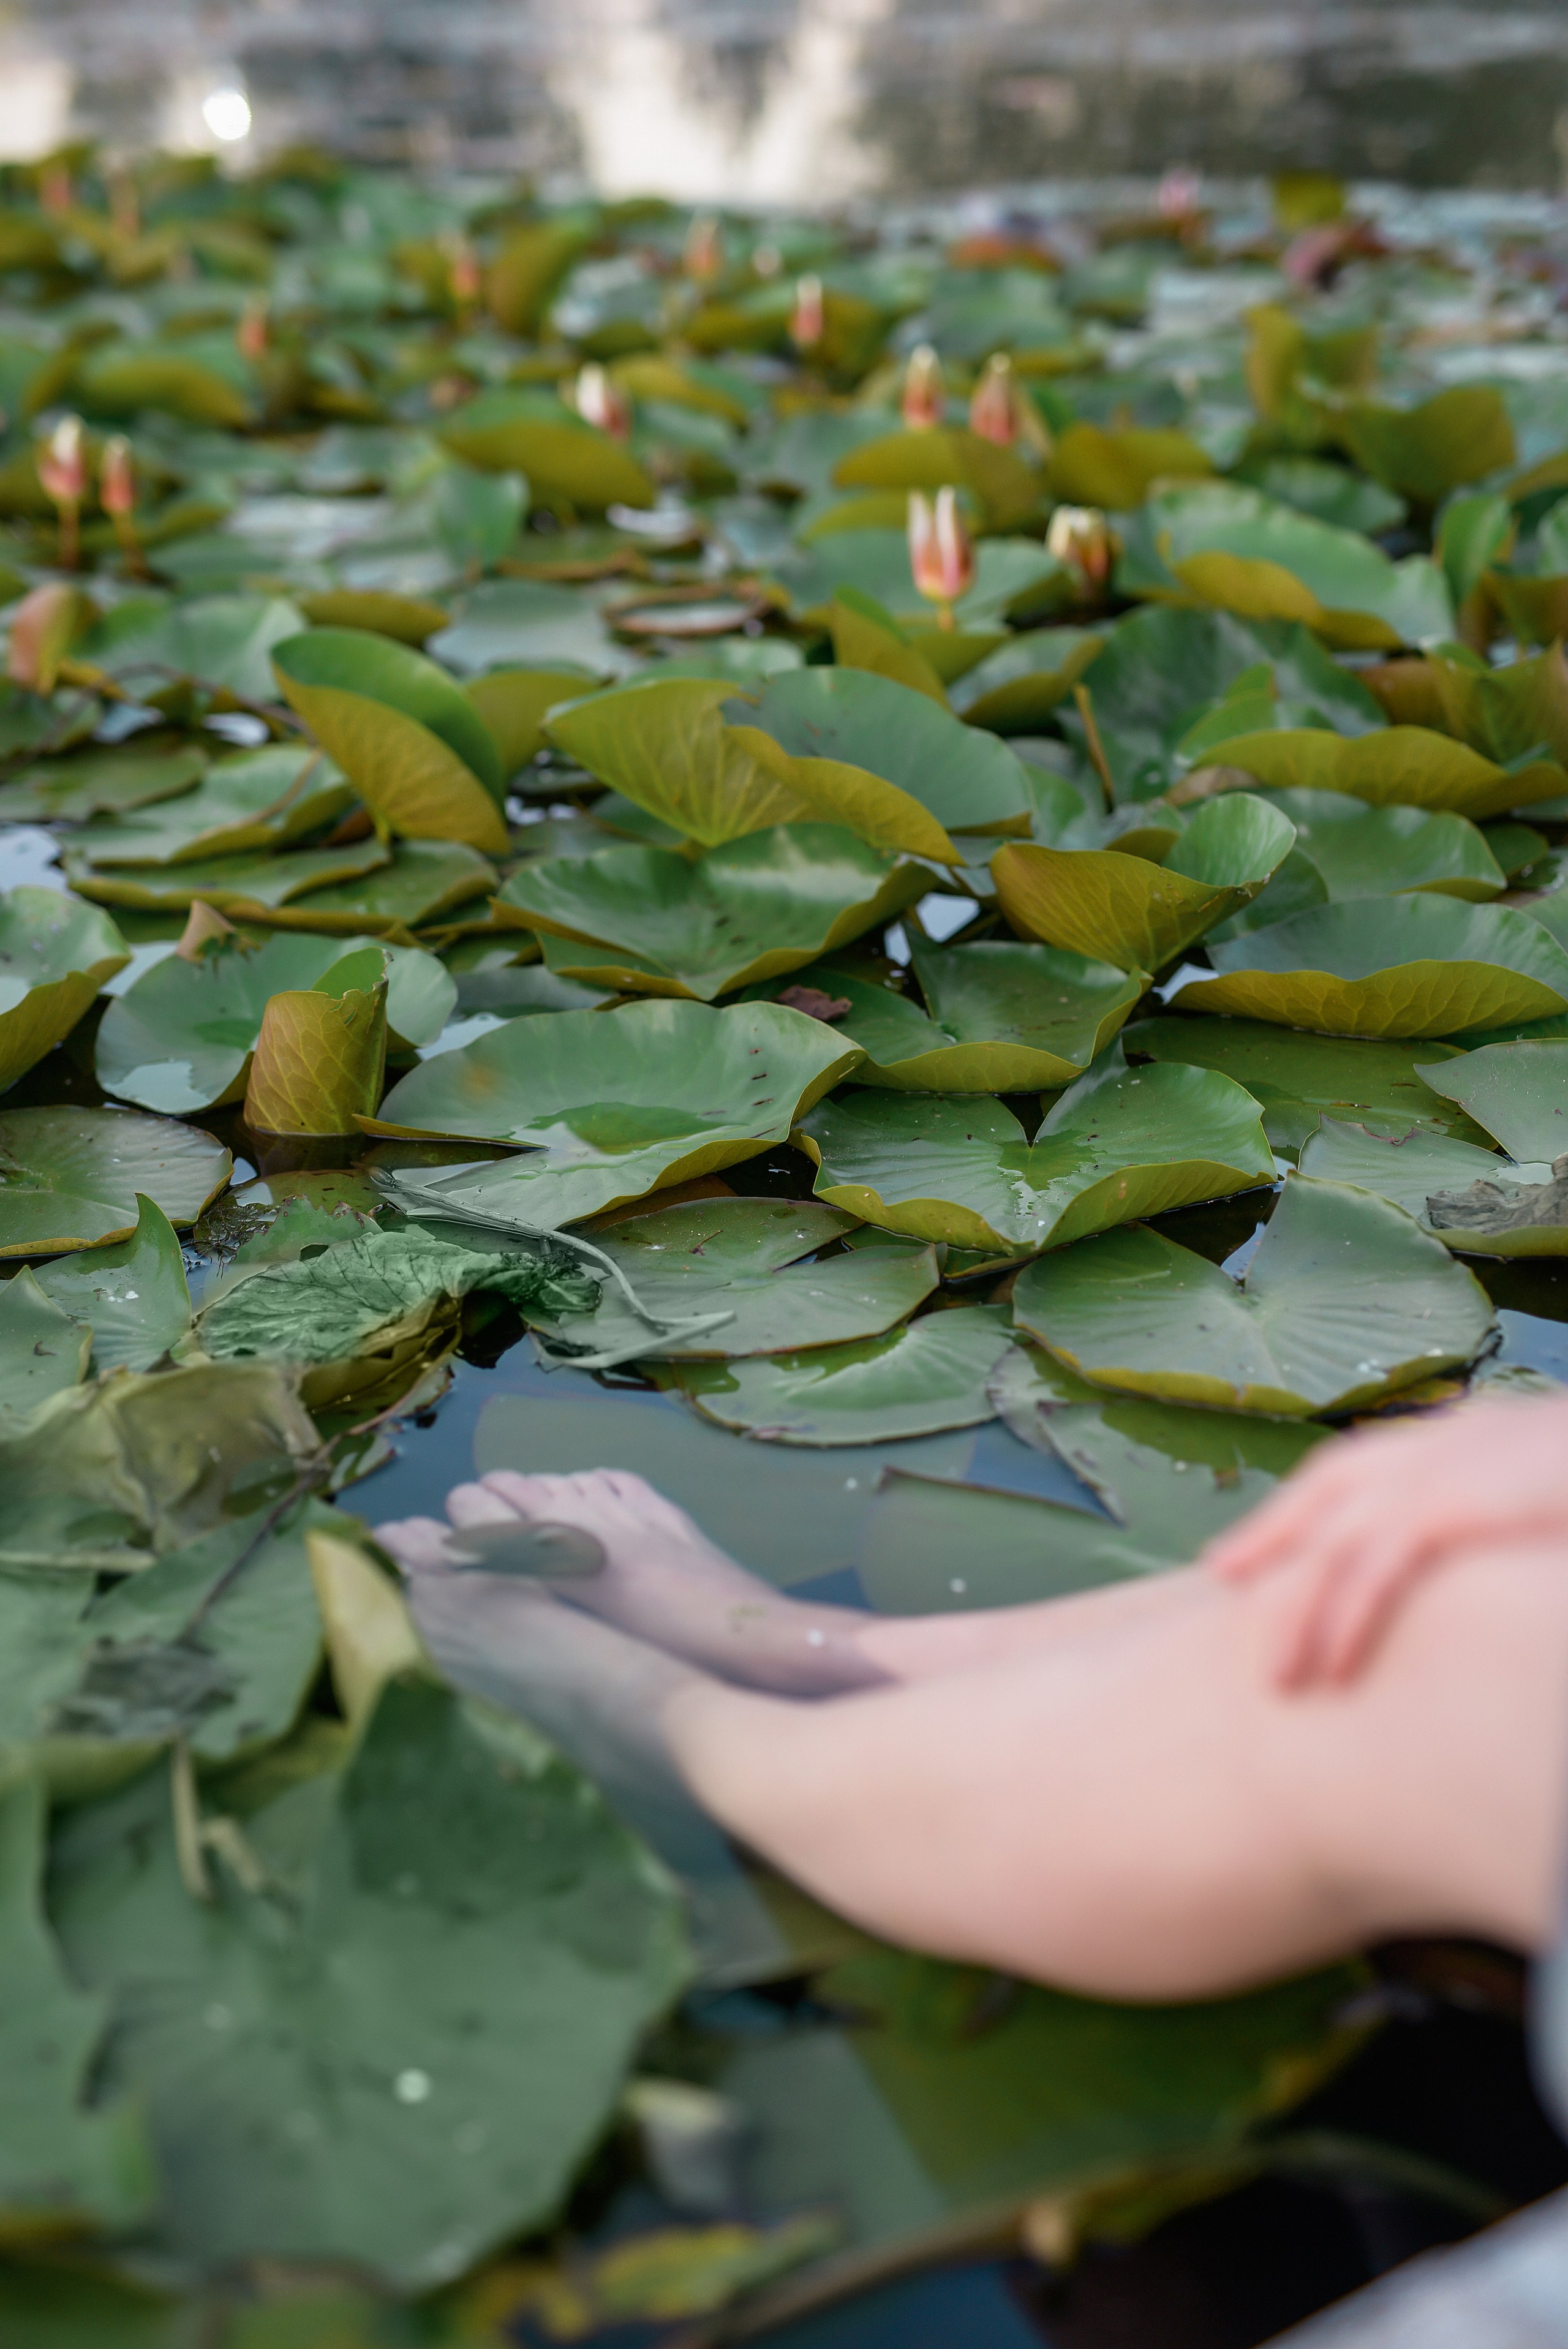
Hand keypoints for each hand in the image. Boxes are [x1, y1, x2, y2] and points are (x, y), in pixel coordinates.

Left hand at [1201, 1394, 1567, 1687]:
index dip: (1303, 1507)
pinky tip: (1331, 1662)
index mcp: (1468, 1436)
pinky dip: (1349, 1610)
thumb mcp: (1540, 1502)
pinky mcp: (1463, 1499)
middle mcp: (1450, 1440)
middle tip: (1223, 1586)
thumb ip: (1495, 1527)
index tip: (1253, 1552)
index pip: (1362, 1466)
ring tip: (1277, 1674)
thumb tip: (1468, 1578)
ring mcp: (1455, 1463)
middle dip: (1275, 1539)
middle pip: (1334, 1487)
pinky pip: (1385, 1560)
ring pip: (1344, 1535)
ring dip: (1303, 1606)